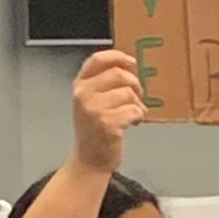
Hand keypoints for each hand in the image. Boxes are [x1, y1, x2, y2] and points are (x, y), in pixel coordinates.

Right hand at [71, 49, 144, 173]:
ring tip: (133, 115)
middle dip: (135, 84)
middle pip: (119, 74)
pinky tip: (133, 123)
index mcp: (79, 85)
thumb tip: (129, 67)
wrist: (89, 160)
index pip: (98, 60)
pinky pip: (134, 110)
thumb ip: (103, 84)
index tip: (132, 63)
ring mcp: (94, 109)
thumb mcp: (91, 102)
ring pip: (129, 93)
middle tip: (138, 96)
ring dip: (137, 104)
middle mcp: (83, 95)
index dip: (118, 57)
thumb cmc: (95, 130)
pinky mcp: (107, 123)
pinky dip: (139, 116)